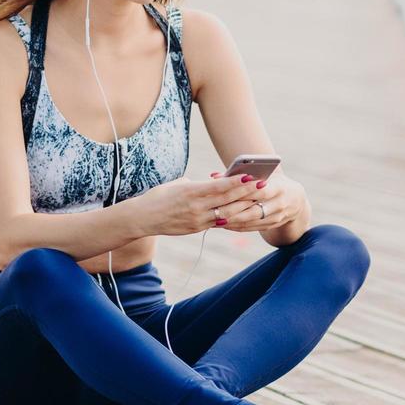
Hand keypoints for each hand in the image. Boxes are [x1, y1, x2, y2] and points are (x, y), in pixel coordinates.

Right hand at [133, 174, 265, 236]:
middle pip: (227, 200)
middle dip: (246, 193)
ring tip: (258, 199)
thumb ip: (196, 184)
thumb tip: (212, 183)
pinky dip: (231, 217)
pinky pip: (218, 222)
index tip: (251, 175)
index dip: (236, 182)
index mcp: (191, 192)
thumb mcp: (177, 184)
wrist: (142, 219)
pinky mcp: (196, 229)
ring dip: (243, 206)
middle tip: (263, 185)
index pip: (219, 186)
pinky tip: (243, 212)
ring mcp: (197, 220)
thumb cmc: (158, 196)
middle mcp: (196, 207)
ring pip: (226, 213)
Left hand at [205, 170, 305, 234]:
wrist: (296, 199)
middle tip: (215, 211)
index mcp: (279, 188)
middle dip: (233, 211)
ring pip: (251, 221)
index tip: (223, 194)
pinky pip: (252, 228)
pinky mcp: (273, 225)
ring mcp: (277, 217)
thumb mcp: (265, 175)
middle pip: (253, 210)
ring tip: (215, 219)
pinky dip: (237, 226)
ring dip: (232, 221)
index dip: (241, 193)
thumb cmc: (273, 182)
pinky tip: (224, 224)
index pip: (259, 192)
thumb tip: (214, 176)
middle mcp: (280, 204)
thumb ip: (242, 175)